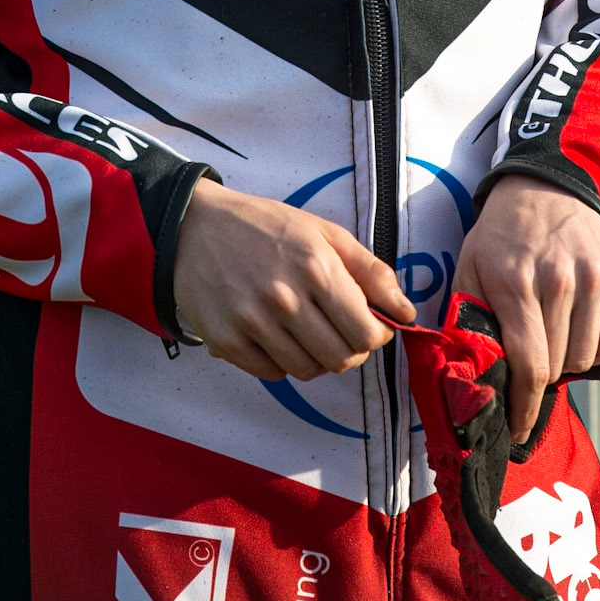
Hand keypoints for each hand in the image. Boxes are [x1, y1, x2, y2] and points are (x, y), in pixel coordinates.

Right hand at [173, 178, 414, 381]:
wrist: (194, 227)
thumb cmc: (264, 227)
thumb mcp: (323, 232)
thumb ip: (369, 271)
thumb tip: (405, 311)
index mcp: (315, 266)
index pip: (365, 333)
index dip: (376, 336)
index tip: (371, 327)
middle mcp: (285, 298)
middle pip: (340, 359)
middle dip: (349, 350)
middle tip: (339, 330)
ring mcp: (253, 322)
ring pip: (308, 371)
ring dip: (316, 357)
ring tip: (306, 329)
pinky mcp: (227, 341)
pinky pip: (273, 374)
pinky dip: (282, 362)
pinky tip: (276, 334)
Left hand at [452, 174, 599, 442]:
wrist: (546, 187)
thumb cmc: (501, 236)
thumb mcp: (470, 270)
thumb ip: (467, 322)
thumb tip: (468, 378)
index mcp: (516, 282)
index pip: (529, 365)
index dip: (524, 408)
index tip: (518, 432)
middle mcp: (559, 279)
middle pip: (559, 365)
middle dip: (542, 377)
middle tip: (531, 363)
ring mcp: (595, 275)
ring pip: (589, 357)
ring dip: (569, 362)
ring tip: (554, 338)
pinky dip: (597, 348)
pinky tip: (578, 330)